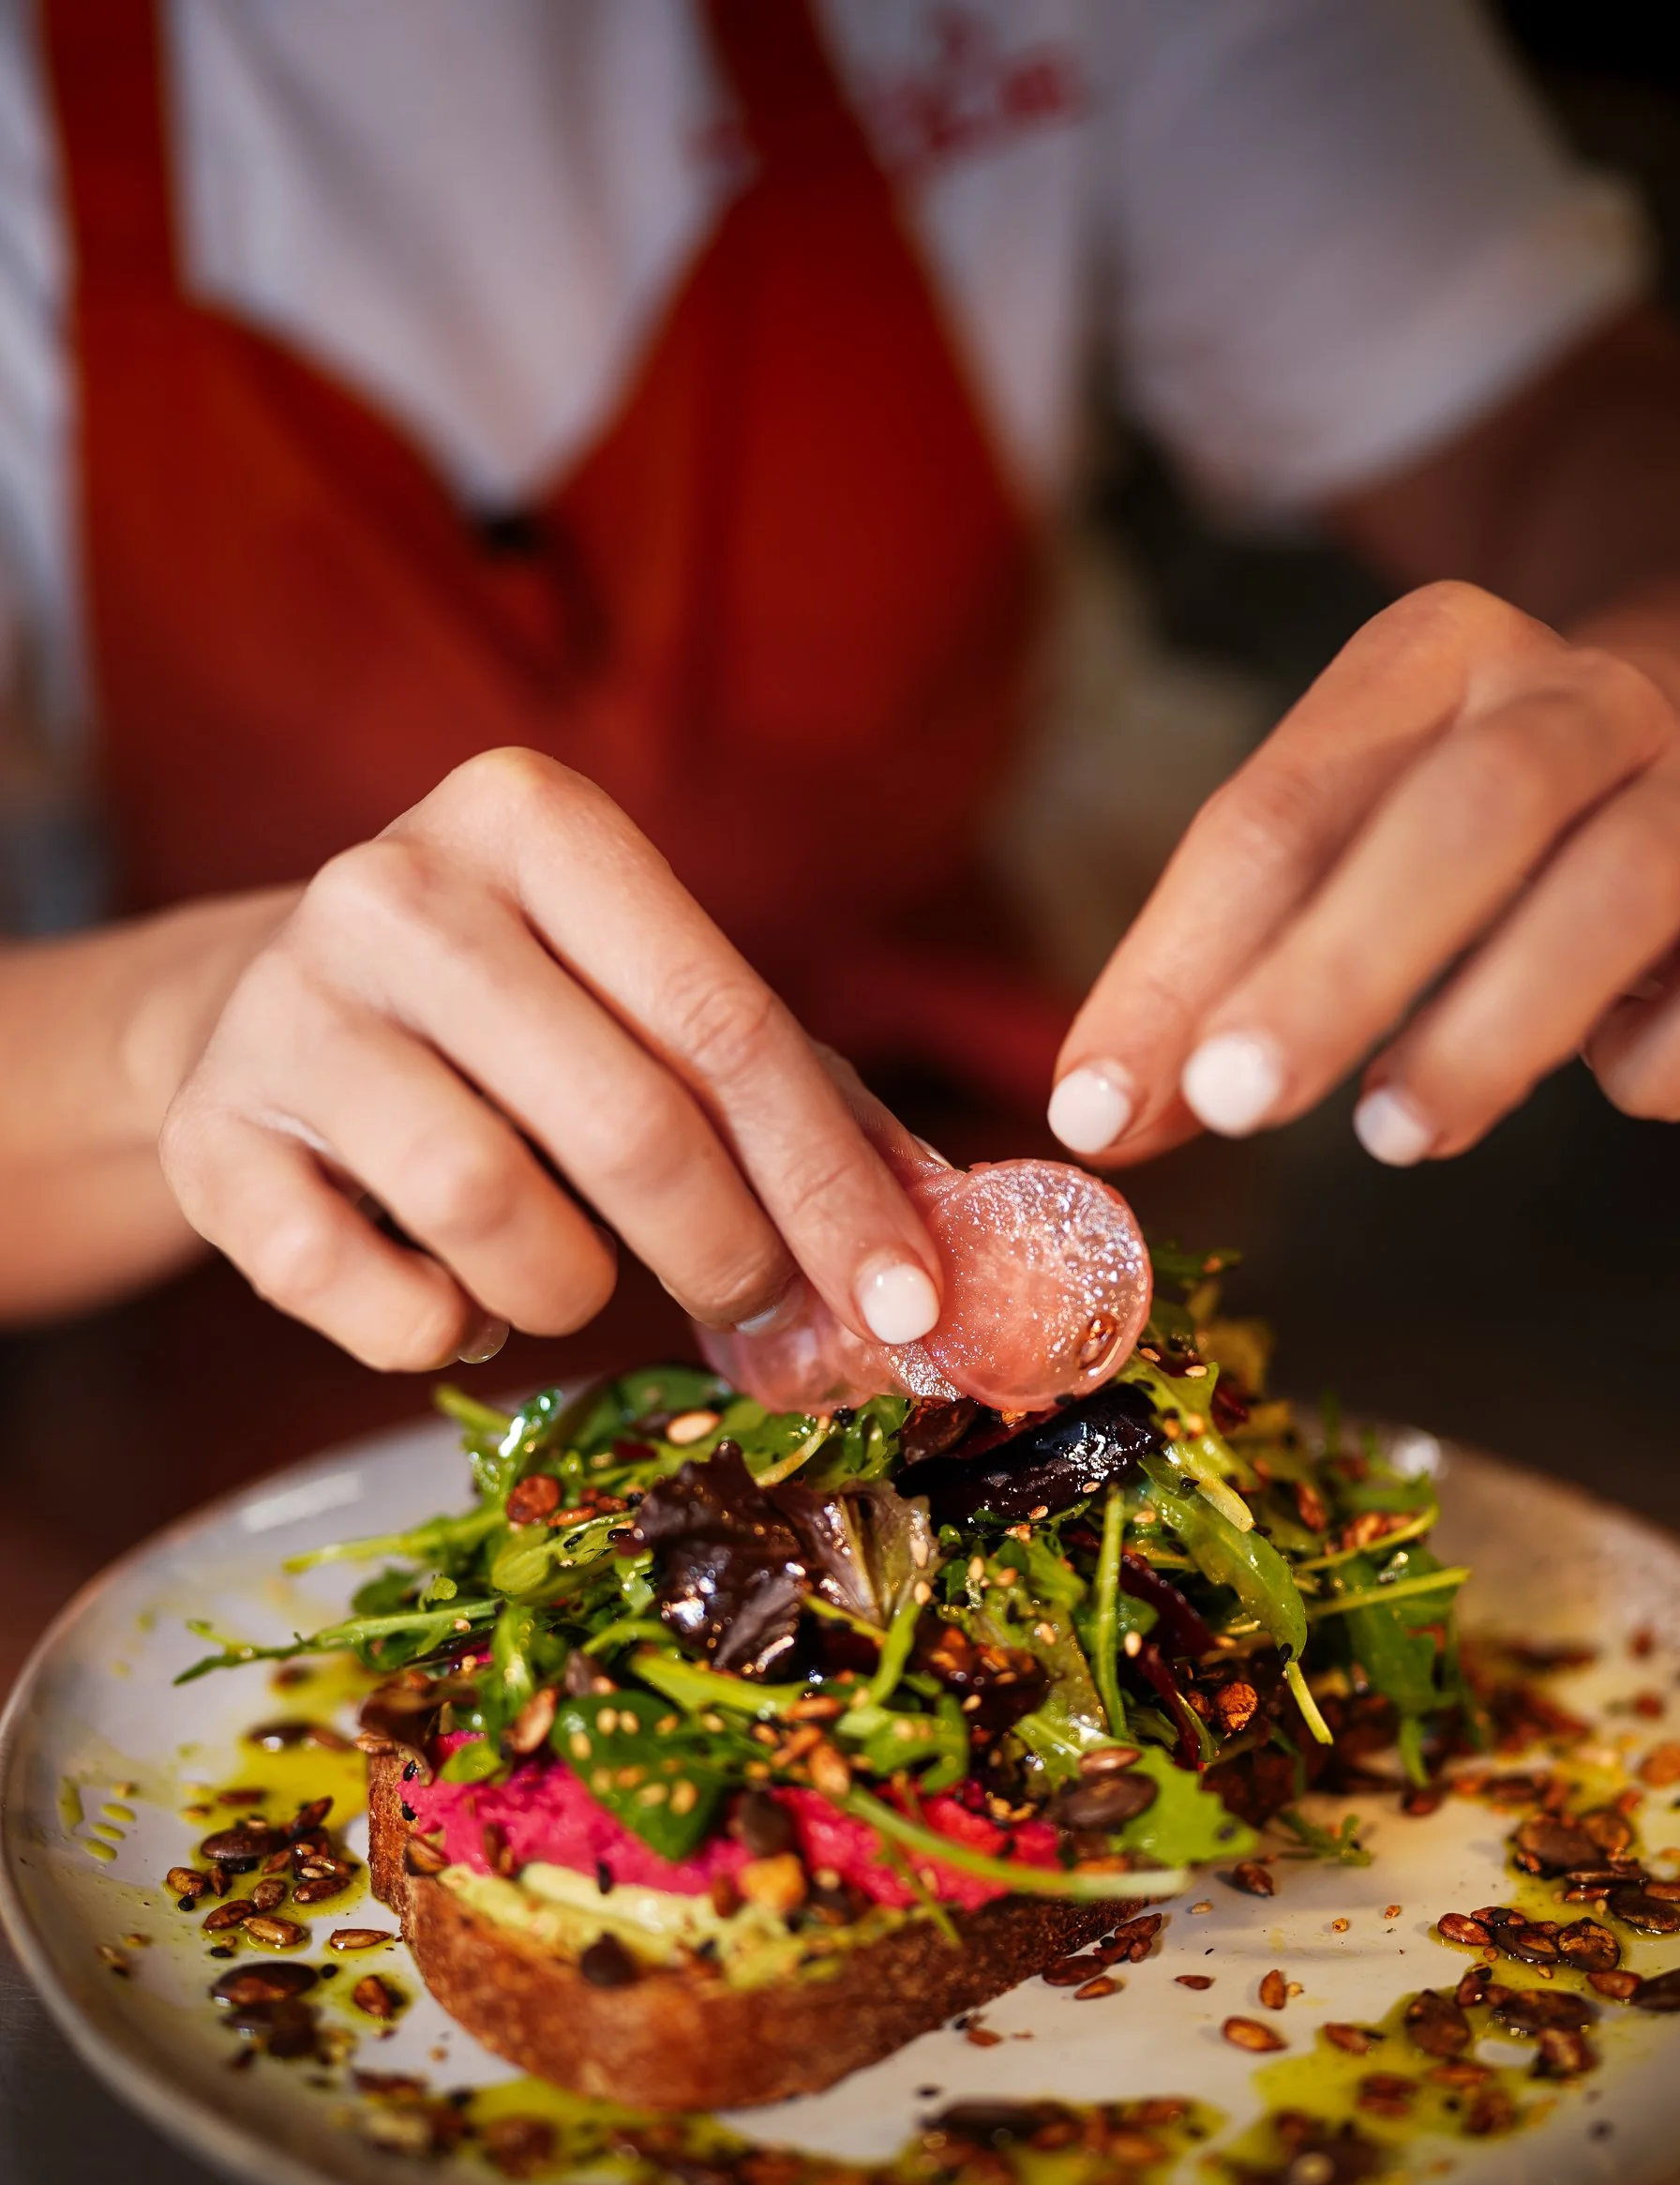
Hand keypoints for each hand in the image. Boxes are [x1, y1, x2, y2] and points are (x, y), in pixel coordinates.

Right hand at [160, 750, 943, 1368]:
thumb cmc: (515, 1011)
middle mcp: (396, 888)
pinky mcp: (208, 1134)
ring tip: (570, 1280)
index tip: (903, 1306)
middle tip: (752, 1303)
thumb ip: (798, 1097)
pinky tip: (453, 1297)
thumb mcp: (650, 999)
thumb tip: (933, 1240)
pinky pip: (365, 1295)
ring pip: (492, 1212)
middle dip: (727, 1254)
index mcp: (534, 820)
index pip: (727, 1025)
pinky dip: (440, 1332)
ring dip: (569, 1295)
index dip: (831, 1185)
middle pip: (628, 1124)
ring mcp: (285, 1008)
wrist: (261, 1008)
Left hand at [1047, 581, 1679, 1167]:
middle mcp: (1579, 697)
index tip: (1094, 1109)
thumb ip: (1227, 969)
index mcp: (1432, 660)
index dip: (1177, 966)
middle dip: (1335, 967)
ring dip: (1495, 1024)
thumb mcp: (1351, 838)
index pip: (1280, 812)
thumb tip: (1106, 1118)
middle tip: (1232, 1099)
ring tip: (1397, 1132)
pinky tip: (1616, 1075)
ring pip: (1620, 885)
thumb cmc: (1494, 814)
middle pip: (1461, 816)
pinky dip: (1666, 1056)